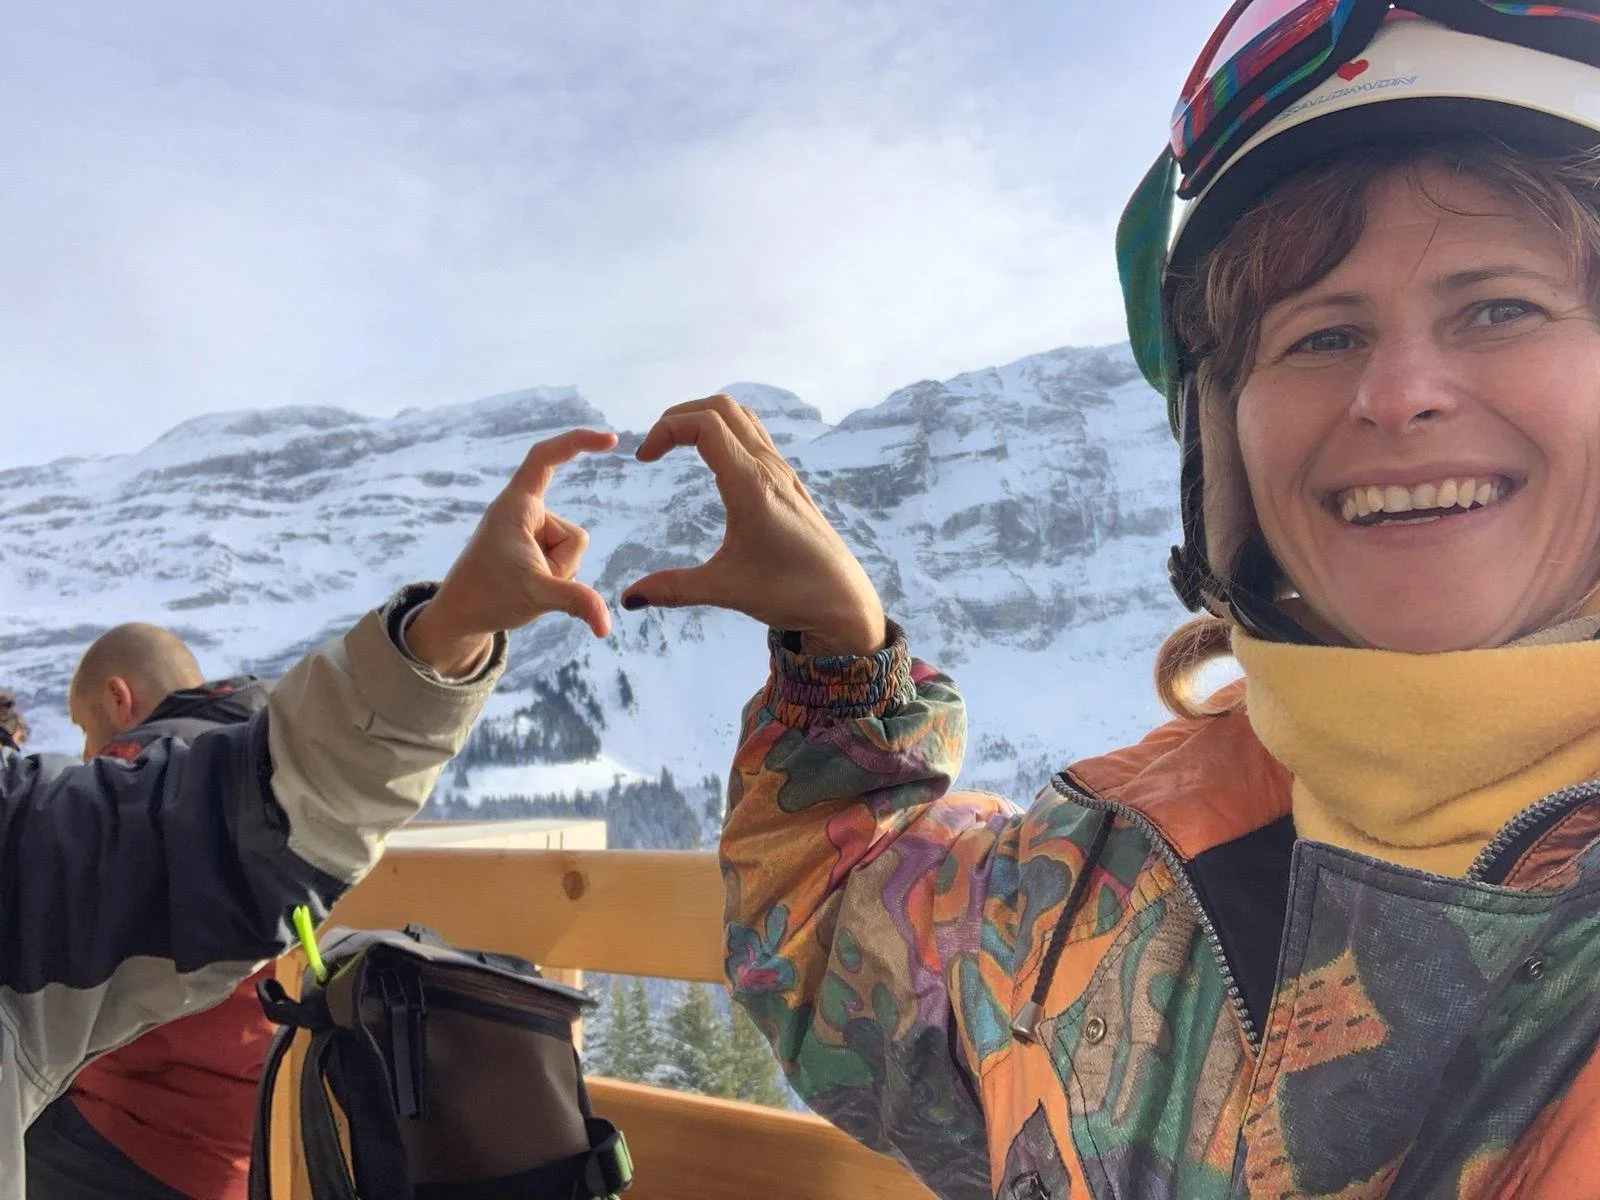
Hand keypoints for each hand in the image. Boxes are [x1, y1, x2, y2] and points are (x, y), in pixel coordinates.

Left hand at [408, 428, 616, 674]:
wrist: (459, 616)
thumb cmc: (486, 596)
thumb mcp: (537, 594)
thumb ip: (577, 602)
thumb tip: (606, 626)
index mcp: (517, 506)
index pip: (547, 457)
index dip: (578, 441)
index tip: (610, 440)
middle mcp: (525, 512)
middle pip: (575, 533)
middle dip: (563, 565)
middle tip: (530, 581)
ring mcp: (530, 532)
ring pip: (572, 551)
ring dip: (558, 574)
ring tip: (526, 585)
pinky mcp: (533, 548)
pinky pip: (564, 560)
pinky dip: (556, 578)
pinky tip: (532, 588)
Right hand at [621, 396, 885, 655]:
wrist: (845, 602)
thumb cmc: (791, 593)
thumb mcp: (726, 589)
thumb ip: (673, 588)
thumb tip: (629, 597)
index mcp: (751, 485)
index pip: (704, 424)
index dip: (665, 429)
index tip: (644, 459)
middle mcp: (769, 468)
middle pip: (721, 407)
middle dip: (680, 416)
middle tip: (655, 446)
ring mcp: (783, 472)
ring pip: (742, 417)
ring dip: (705, 419)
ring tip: (677, 447)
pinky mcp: (789, 483)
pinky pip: (755, 437)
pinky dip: (726, 433)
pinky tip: (713, 465)